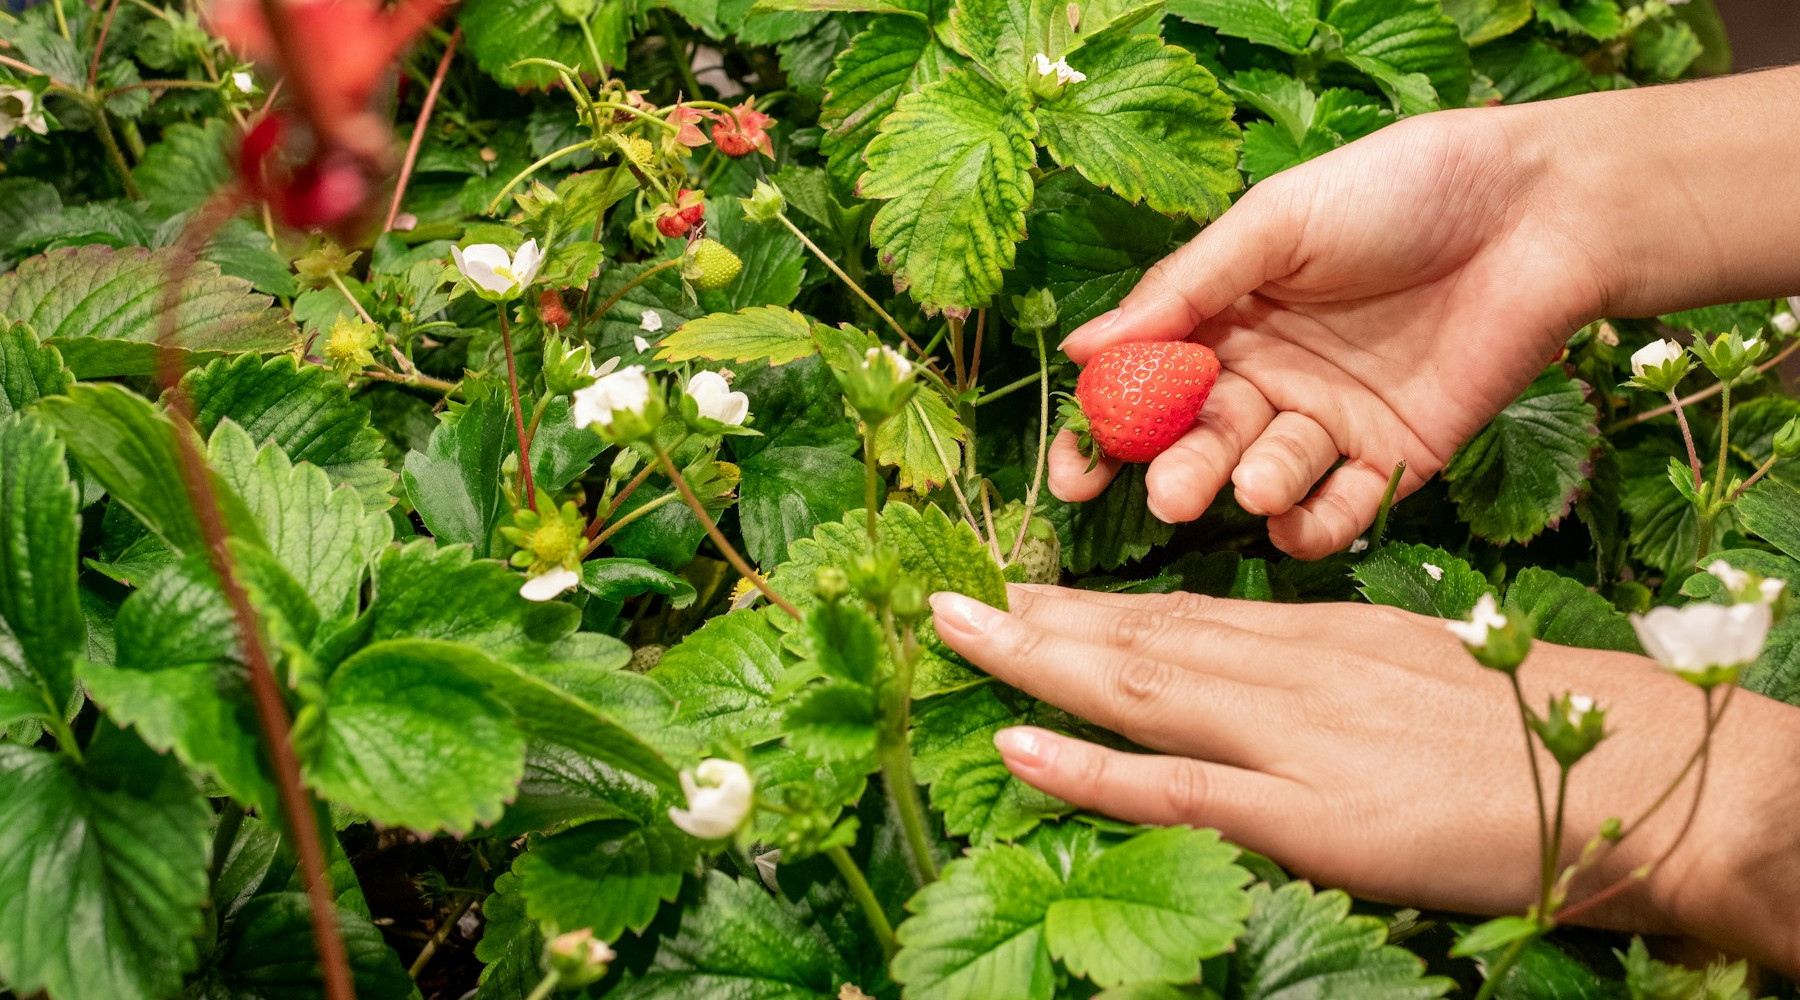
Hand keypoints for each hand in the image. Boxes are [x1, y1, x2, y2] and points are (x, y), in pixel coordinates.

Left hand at [929, 585, 1799, 971]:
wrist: (1634, 776)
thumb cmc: (1536, 726)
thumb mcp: (1418, 669)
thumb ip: (1332, 670)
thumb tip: (1266, 675)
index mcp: (1320, 634)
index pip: (1179, 611)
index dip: (1088, 603)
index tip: (1018, 589)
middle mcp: (1290, 668)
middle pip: (1139, 634)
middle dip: (1035, 616)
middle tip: (945, 594)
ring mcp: (1293, 736)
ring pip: (1141, 686)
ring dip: (1036, 659)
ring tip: (956, 632)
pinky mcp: (1310, 812)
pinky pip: (1178, 785)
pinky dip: (1092, 765)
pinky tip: (1021, 743)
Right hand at [1049, 108, 1607, 557]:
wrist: (1537, 211)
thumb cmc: (1400, 191)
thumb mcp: (1274, 223)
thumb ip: (1181, 290)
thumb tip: (1078, 350)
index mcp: (1229, 317)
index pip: (1148, 386)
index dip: (1108, 430)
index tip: (1075, 471)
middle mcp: (1271, 376)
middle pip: (1200, 441)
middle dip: (1176, 471)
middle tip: (1171, 492)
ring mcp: (1332, 422)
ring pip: (1264, 478)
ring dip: (1249, 488)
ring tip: (1255, 481)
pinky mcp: (1397, 460)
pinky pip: (1341, 511)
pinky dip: (1314, 526)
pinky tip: (1298, 519)